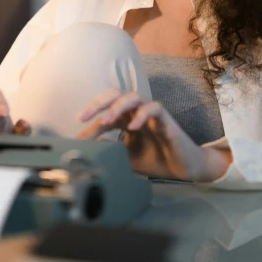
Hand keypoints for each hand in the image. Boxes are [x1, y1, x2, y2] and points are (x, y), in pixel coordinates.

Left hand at [76, 88, 231, 181]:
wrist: (183, 168)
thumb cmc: (156, 159)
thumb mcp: (127, 157)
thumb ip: (110, 150)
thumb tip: (89, 149)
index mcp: (127, 118)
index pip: (106, 109)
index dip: (91, 118)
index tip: (77, 131)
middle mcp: (137, 111)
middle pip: (116, 94)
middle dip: (99, 102)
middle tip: (84, 117)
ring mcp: (151, 112)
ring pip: (133, 96)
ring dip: (118, 106)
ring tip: (107, 119)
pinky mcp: (166, 118)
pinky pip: (154, 107)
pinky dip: (142, 114)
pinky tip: (133, 127)